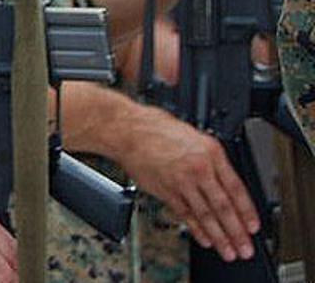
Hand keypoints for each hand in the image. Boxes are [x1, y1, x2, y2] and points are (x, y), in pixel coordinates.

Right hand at [117, 107, 259, 261]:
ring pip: (206, 214)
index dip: (247, 211)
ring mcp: (182, 181)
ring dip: (219, 236)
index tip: (253, 227)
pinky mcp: (165, 190)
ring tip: (228, 251)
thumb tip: (225, 184)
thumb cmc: (156, 129)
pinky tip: (205, 239)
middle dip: (237, 231)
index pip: (236, 188)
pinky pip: (185, 214)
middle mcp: (199, 168)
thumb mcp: (195, 137)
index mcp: (211, 153)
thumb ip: (211, 161)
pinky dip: (196, 229)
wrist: (128, 130)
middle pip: (223, 207)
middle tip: (245, 247)